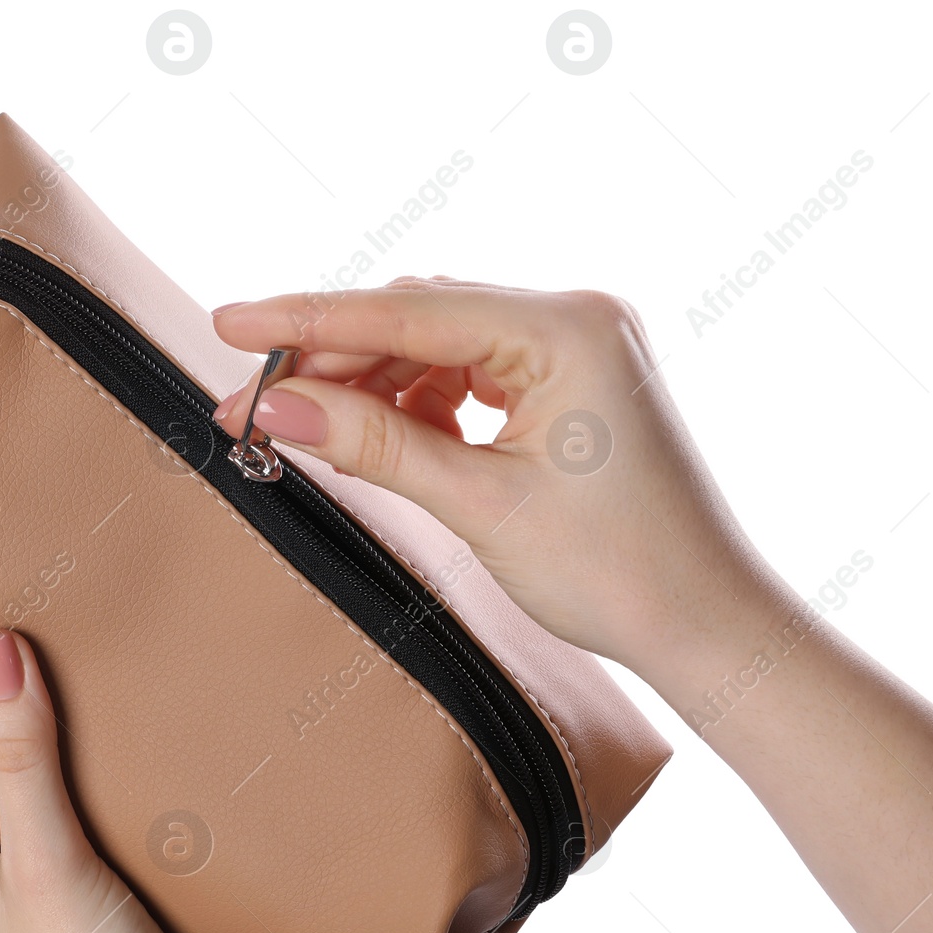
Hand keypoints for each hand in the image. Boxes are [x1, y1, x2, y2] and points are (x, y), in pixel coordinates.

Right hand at [211, 279, 785, 687]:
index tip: (230, 321)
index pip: (409, 308)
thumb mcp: (481, 506)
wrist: (703, 624)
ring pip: (437, 347)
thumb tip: (277, 406)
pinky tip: (372, 437)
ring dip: (368, 386)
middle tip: (249, 406)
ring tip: (303, 433)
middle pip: (419, 318)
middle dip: (331, 362)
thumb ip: (374, 445)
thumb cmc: (618, 573)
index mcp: (567, 329)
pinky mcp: (570, 383)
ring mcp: (575, 347)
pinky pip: (469, 375)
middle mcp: (575, 317)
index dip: (309, 319)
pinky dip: (415, 405)